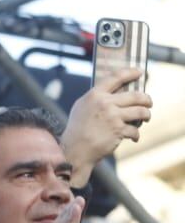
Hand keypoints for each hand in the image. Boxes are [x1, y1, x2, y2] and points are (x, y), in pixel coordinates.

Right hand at [61, 68, 152, 186]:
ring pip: (141, 111)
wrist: (74, 150)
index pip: (117, 77)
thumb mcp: (82, 107)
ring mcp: (113, 117)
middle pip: (136, 96)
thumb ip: (96, 98)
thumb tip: (116, 91)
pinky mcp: (118, 131)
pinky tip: (134, 137)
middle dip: (146, 99)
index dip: (130, 72)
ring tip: (146, 117)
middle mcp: (105, 103)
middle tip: (149, 103)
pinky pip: (135, 130)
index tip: (139, 72)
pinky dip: (136, 134)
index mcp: (95, 95)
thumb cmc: (77, 129)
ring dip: (146, 115)